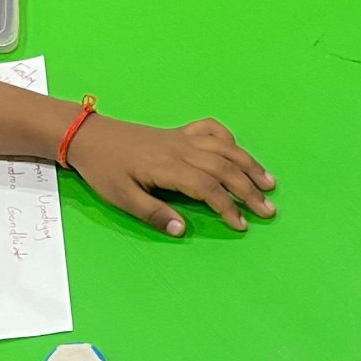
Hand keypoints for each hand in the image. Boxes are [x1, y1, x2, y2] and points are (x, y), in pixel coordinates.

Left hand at [67, 114, 275, 235]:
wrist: (90, 136)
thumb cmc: (104, 170)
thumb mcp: (122, 197)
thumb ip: (153, 214)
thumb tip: (182, 230)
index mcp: (168, 166)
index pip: (207, 187)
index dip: (227, 206)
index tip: (241, 225)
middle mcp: (181, 149)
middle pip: (224, 168)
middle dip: (249, 190)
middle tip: (269, 210)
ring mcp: (182, 137)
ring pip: (225, 148)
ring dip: (249, 164)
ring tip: (269, 183)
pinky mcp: (179, 132)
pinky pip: (211, 130)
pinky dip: (228, 139)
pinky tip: (238, 152)